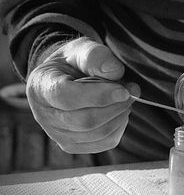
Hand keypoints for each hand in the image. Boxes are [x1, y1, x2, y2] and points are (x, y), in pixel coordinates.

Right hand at [26, 37, 139, 152]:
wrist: (65, 78)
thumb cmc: (73, 62)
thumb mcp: (81, 49)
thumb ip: (95, 56)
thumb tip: (115, 71)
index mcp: (41, 86)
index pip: (66, 96)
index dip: (99, 95)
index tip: (124, 90)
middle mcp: (44, 115)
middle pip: (84, 120)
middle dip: (115, 106)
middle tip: (131, 92)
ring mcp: (57, 134)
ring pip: (96, 134)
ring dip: (119, 116)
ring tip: (126, 100)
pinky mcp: (72, 145)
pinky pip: (103, 143)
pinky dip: (119, 128)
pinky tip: (120, 113)